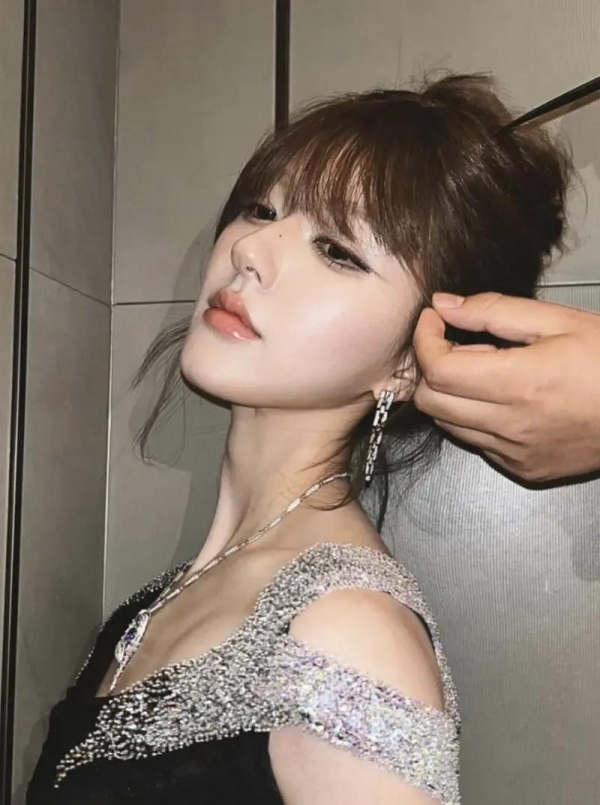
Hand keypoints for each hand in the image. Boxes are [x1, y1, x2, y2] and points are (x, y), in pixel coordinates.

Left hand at [412, 291, 599, 481]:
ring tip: (487, 371)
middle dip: (430, 368)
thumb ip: (495, 312)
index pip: (437, 369)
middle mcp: (509, 426)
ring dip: (451, 395)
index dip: (423, 340)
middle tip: (460, 345)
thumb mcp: (559, 320)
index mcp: (519, 384)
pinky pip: (476, 444)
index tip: (433, 320)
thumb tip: (443, 305)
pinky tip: (505, 400)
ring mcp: (514, 454)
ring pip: (448, 426)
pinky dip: (474, 419)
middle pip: (430, 402)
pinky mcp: (523, 471)